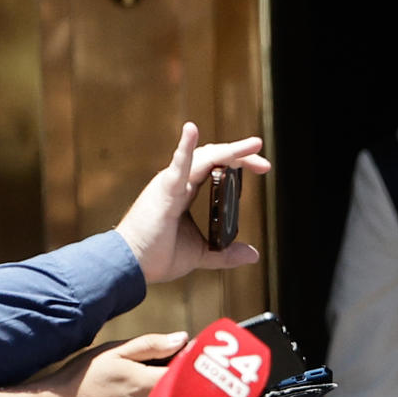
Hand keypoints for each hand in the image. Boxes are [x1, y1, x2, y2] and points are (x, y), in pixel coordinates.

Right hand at [40, 331, 185, 396]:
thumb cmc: (83, 379)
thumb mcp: (115, 352)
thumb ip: (152, 345)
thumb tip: (184, 339)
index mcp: (153, 384)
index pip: (194, 371)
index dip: (198, 361)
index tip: (196, 353)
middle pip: (196, 395)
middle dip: (197, 381)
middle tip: (189, 369)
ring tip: (175, 388)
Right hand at [116, 122, 271, 284]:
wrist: (132, 266)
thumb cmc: (157, 256)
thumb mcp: (202, 254)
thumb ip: (226, 254)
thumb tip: (253, 255)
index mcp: (186, 192)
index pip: (216, 167)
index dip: (239, 163)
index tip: (264, 168)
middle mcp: (179, 182)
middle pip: (213, 157)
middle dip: (240, 156)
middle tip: (264, 163)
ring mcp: (170, 183)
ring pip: (203, 157)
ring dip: (229, 151)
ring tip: (252, 147)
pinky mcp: (163, 191)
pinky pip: (177, 166)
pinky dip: (185, 148)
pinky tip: (191, 130)